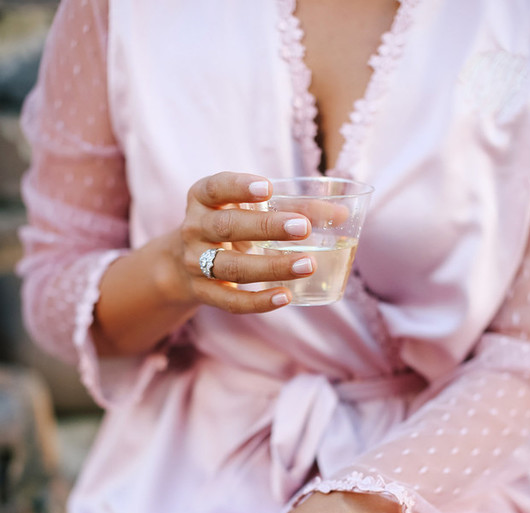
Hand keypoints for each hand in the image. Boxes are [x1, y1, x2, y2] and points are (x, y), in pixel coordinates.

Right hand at [168, 171, 315, 312]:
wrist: (181, 264)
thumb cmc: (230, 227)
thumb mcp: (248, 211)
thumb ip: (292, 208)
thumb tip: (342, 215)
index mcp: (202, 199)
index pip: (216, 187)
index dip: (239, 187)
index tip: (267, 188)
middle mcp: (195, 228)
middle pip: (228, 227)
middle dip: (266, 227)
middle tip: (303, 228)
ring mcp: (196, 263)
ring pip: (232, 266)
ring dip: (270, 266)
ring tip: (307, 264)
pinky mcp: (204, 292)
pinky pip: (231, 301)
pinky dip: (259, 301)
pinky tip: (285, 295)